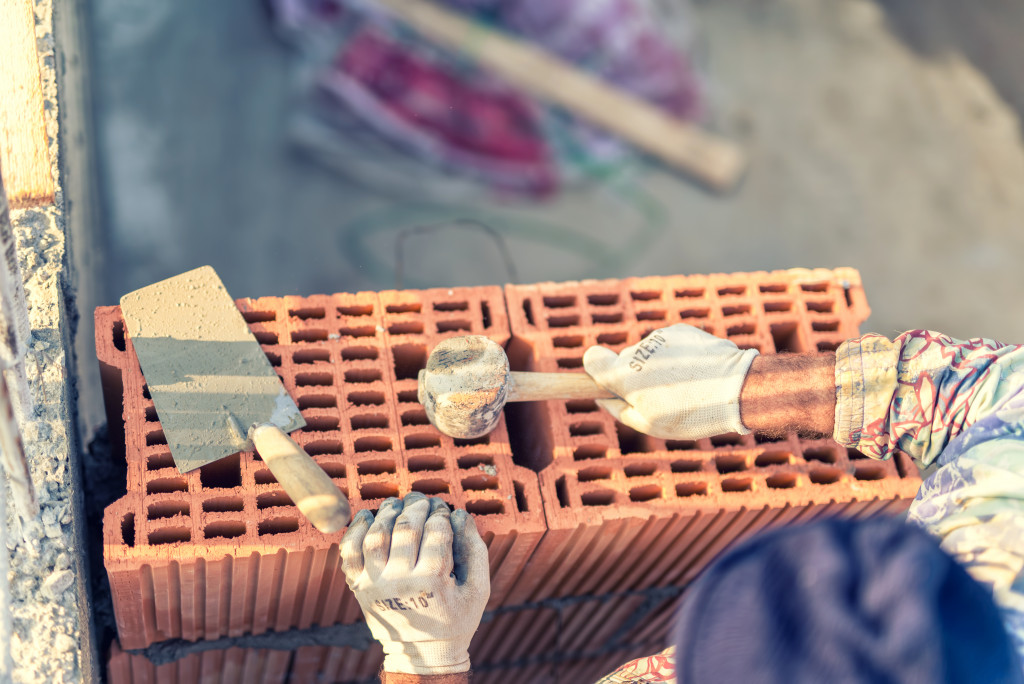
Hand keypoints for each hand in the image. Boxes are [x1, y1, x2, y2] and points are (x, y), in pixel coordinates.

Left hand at [341, 492, 489, 674]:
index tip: (444, 510)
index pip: (436, 531)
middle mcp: (400, 581)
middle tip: (423, 500)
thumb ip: (474, 550)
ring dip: (387, 512)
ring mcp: (375, 584)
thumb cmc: (456, 618)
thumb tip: (460, 514)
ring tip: (398, 503)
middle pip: (406, 528)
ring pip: (376, 535)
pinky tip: (367, 515)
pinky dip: (355, 530)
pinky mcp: (359, 587)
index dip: (441, 514)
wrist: (424, 653)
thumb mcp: (478, 589)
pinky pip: (349, 552)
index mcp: (432, 582)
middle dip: (417, 507)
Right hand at [582, 324, 758, 439]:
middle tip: (660, 398)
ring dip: (659, 367)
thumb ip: (618, 410)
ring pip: (649, 353)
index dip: (597, 371)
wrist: (736, 388)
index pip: (592, 360)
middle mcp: (637, 351)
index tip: (608, 383)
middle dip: (636, 376)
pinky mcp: (681, 330)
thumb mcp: (649, 424)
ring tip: (686, 388)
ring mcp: (659, 337)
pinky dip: (677, 357)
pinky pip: (669, 345)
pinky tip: (696, 373)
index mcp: (623, 375)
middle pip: (625, 361)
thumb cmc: (690, 413)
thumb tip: (603, 399)